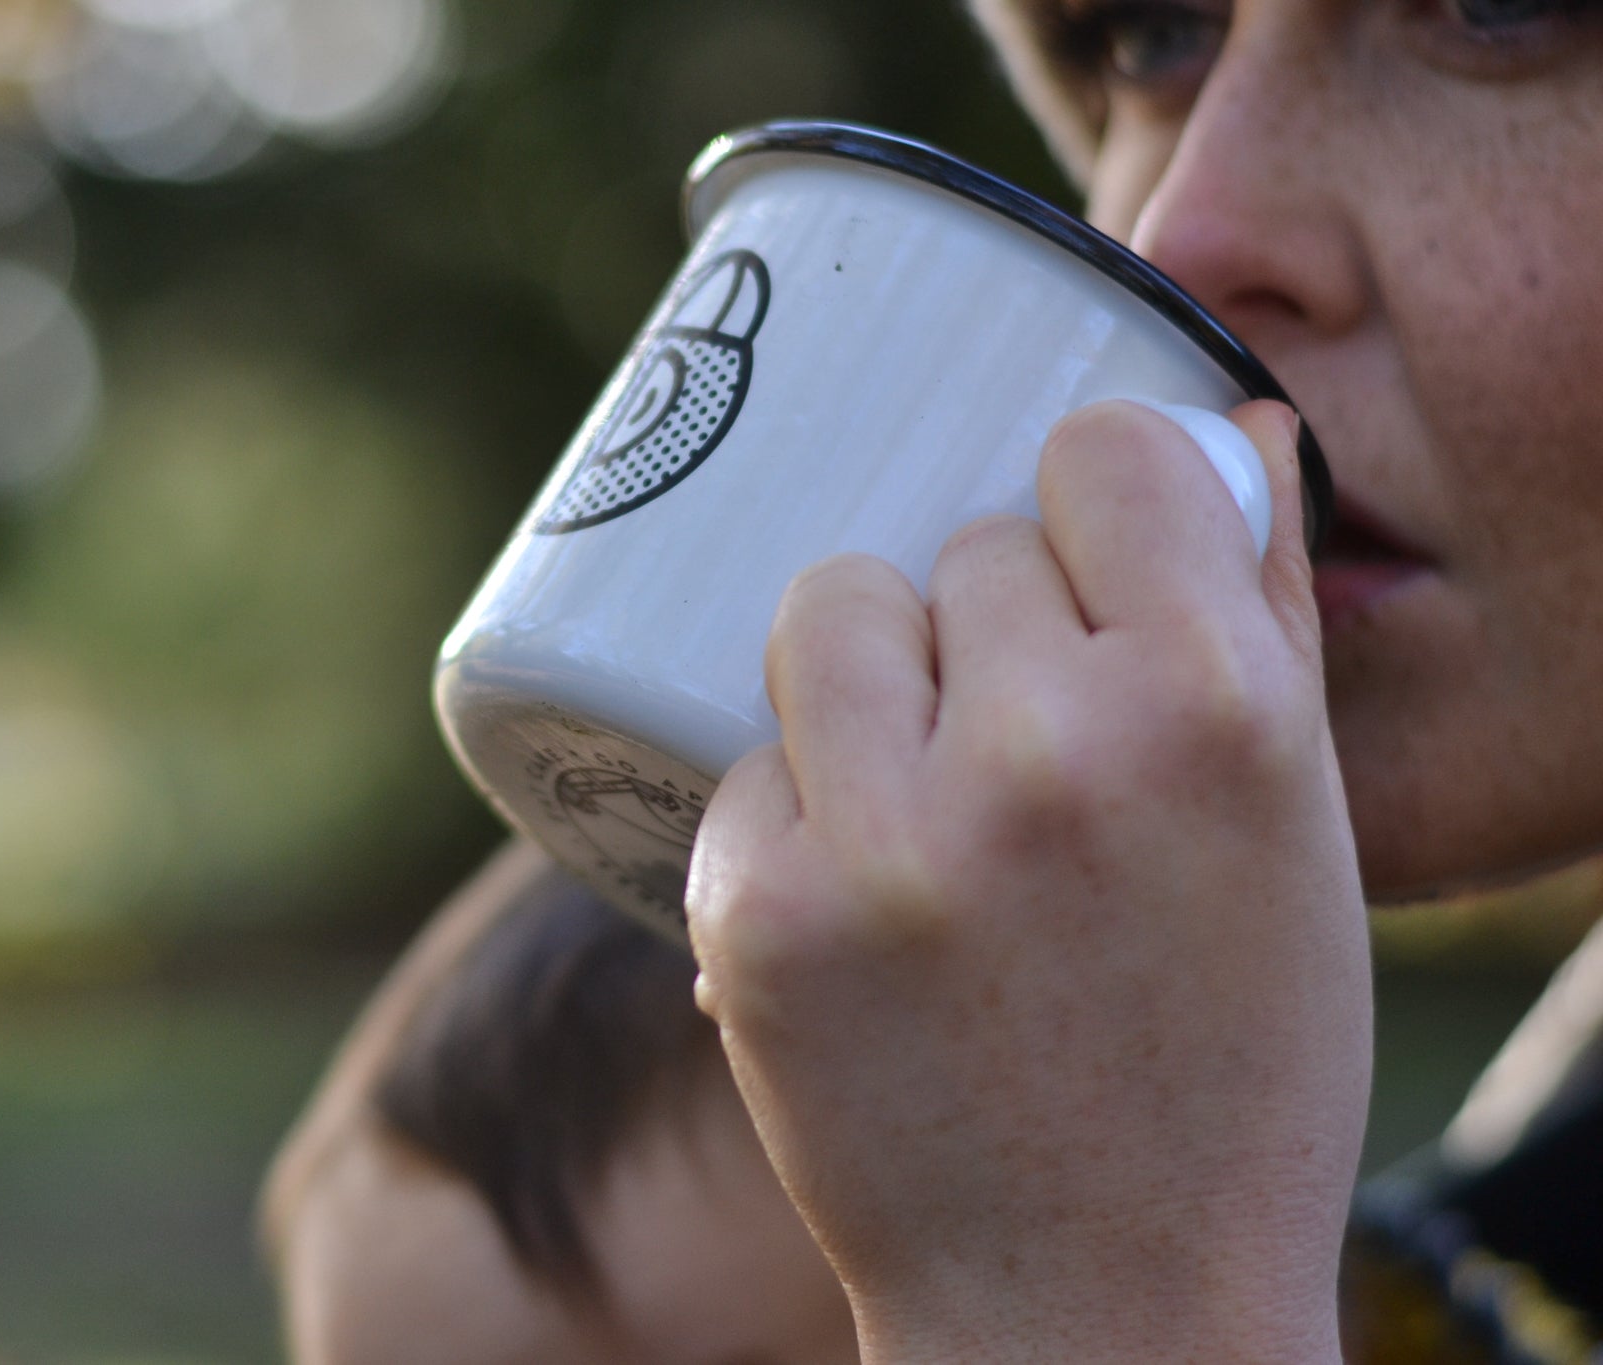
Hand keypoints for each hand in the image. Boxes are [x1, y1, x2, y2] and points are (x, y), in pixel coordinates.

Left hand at [685, 401, 1370, 1363]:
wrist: (1101, 1301)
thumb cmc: (1226, 1062)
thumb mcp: (1302, 837)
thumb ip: (1266, 613)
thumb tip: (1240, 423)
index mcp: (1216, 708)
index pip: (1104, 449)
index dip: (1095, 498)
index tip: (1087, 560)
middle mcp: (1049, 752)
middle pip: (963, 545)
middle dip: (992, 632)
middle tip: (1024, 760)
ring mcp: (889, 837)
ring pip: (830, 612)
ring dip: (867, 680)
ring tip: (922, 799)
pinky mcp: (761, 915)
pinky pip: (752, 762)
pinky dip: (794, 819)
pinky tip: (862, 915)